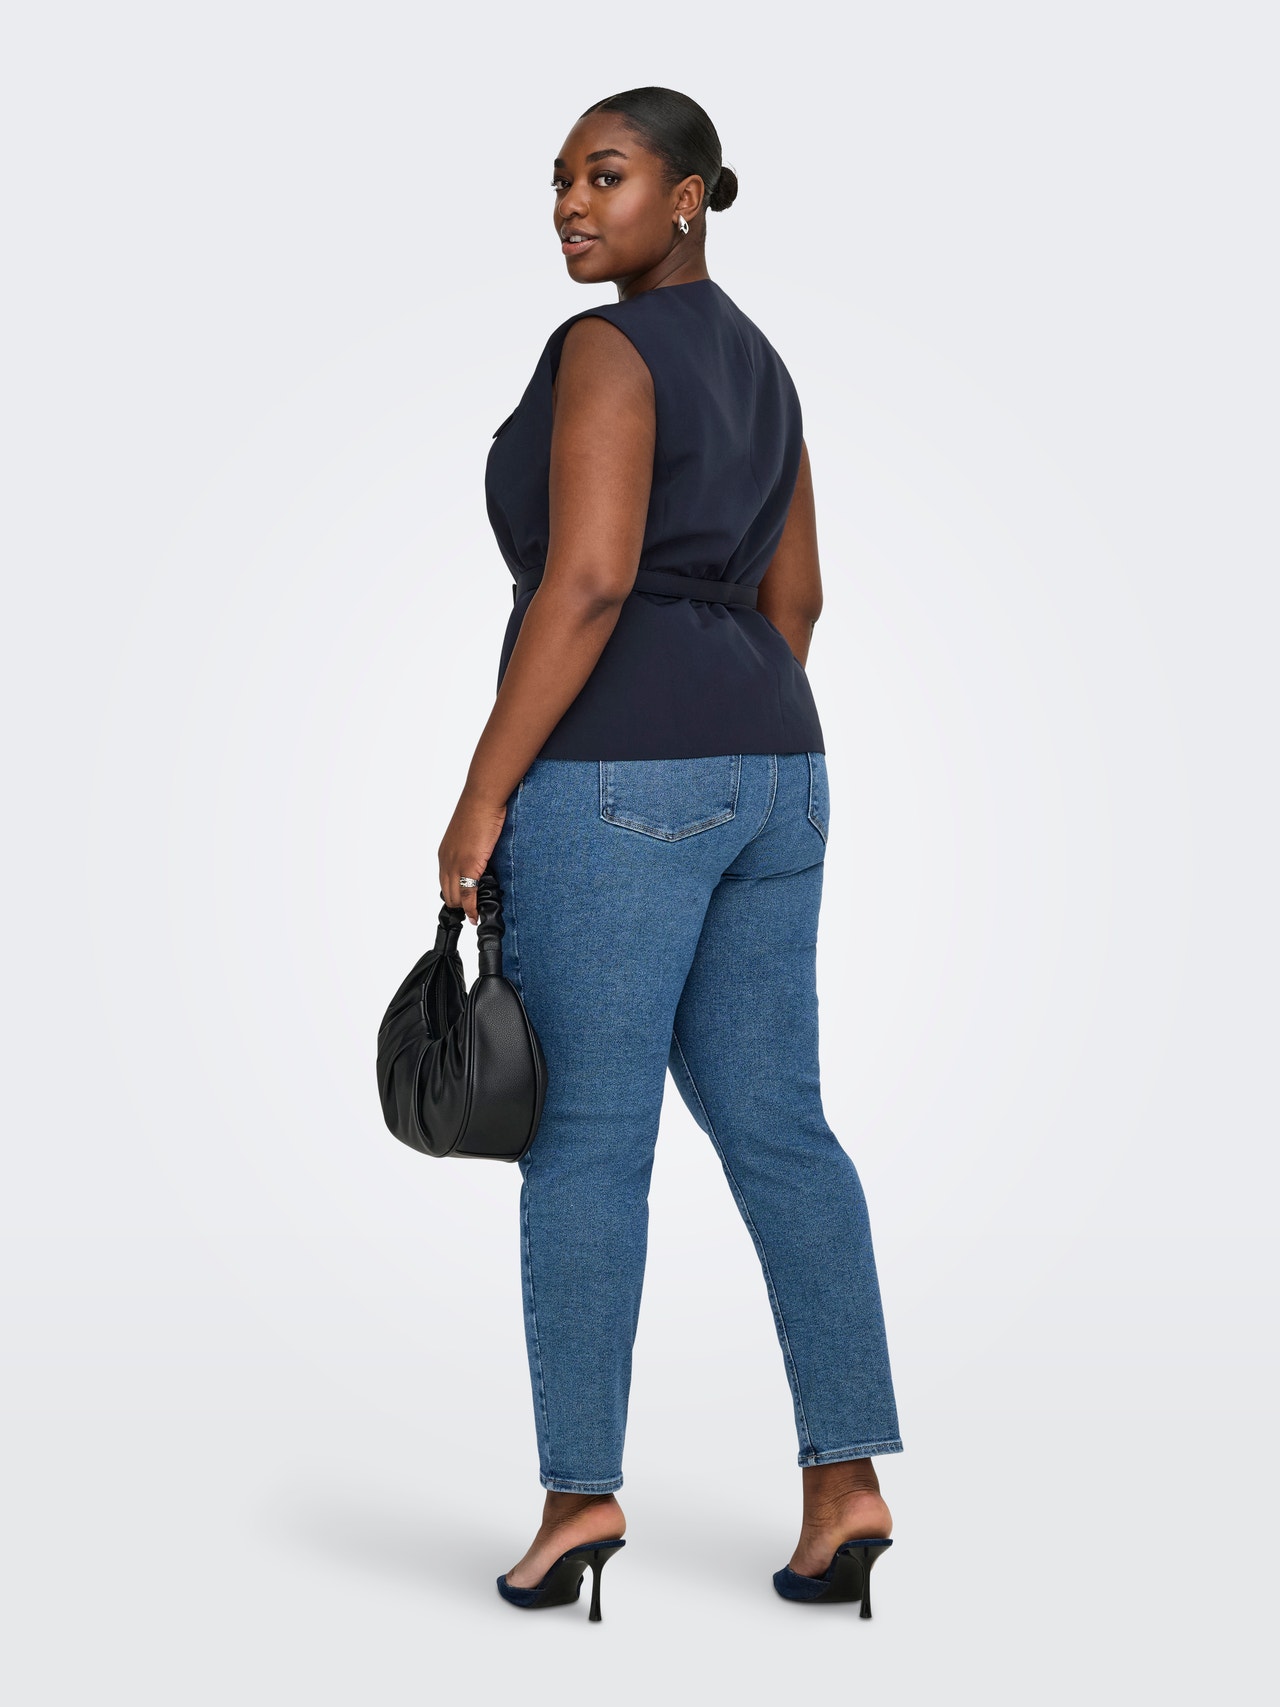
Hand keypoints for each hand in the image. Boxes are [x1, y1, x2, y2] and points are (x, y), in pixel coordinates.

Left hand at [438, 789, 508, 924]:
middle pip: (447, 893)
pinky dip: (472, 908)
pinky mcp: (469, 866)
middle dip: (458, 906)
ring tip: (474, 916)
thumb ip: (470, 850)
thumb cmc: (479, 811)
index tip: (464, 903)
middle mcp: (446, 860)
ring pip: (455, 897)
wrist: (482, 800)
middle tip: (470, 914)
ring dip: (464, 909)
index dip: (454, 895)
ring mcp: (456, 864)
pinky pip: (468, 894)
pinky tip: (476, 915)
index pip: (445, 882)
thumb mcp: (469, 834)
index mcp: (445, 853)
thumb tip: (480, 860)